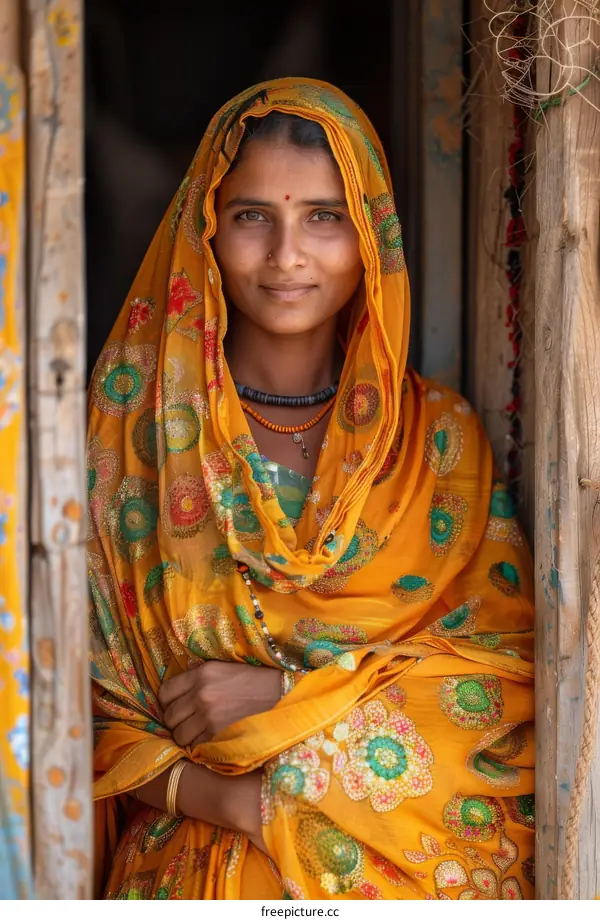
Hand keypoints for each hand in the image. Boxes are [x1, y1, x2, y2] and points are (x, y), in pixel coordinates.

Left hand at [158, 661, 281, 747]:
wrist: (282, 696)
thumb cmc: (254, 682)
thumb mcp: (223, 669)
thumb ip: (198, 678)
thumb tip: (177, 692)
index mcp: (201, 673)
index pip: (165, 693)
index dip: (167, 703)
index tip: (175, 707)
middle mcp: (201, 693)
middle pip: (169, 717)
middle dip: (176, 723)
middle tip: (188, 723)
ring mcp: (209, 716)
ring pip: (179, 736)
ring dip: (187, 738)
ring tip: (199, 734)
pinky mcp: (218, 735)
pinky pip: (195, 747)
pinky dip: (200, 747)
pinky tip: (211, 740)